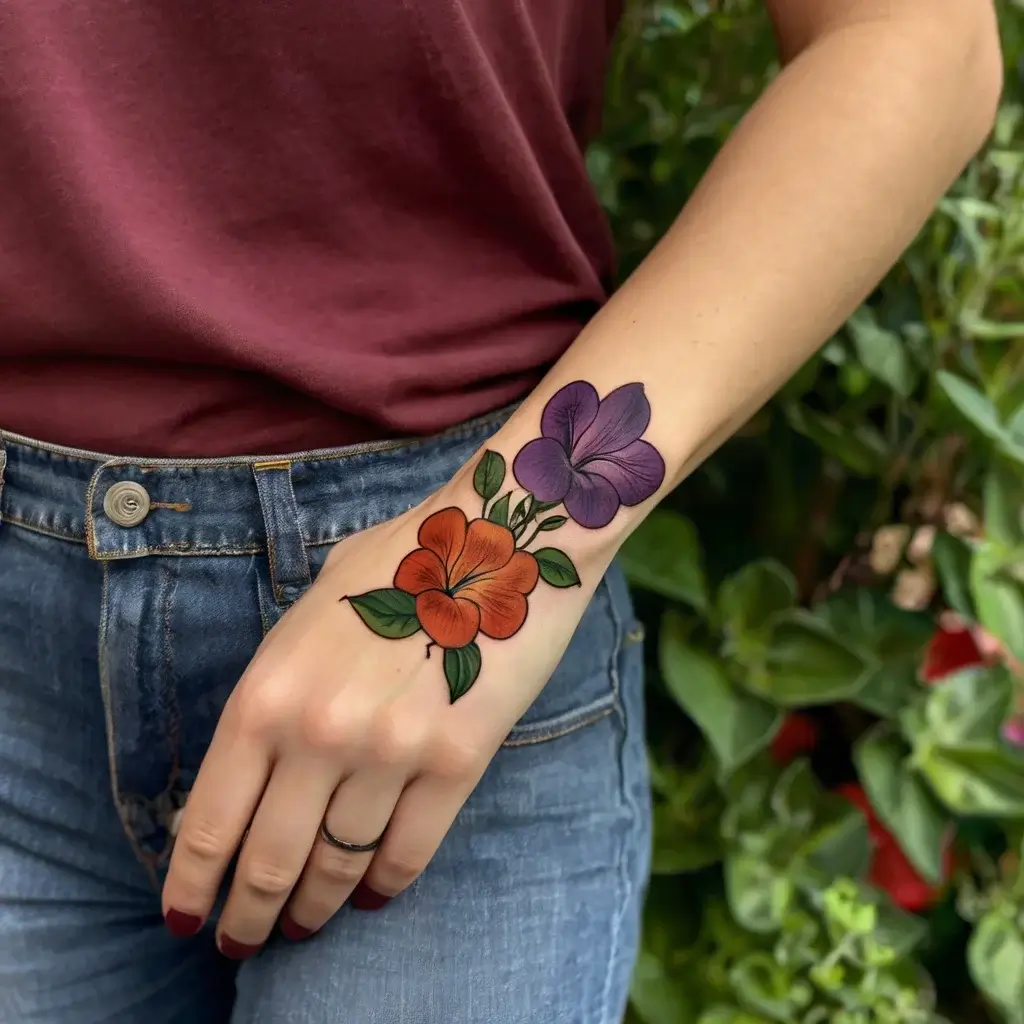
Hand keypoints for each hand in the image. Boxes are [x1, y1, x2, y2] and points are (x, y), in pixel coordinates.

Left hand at [160, 473, 601, 955]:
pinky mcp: (458, 762)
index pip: (210, 821)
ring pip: (338, 867)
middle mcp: (320, 733)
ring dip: (315, 910)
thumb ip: (278, 686)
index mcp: (268, 691)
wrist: (499, 537)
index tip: (185, 917)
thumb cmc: (398, 560)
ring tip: (304, 924)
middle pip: (269, 863)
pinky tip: (370, 894)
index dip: (191, 884)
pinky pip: (409, 853)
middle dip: (249, 917)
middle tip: (242, 941)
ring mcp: (392, 752)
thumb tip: (258, 760)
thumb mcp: (308, 609)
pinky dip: (384, 886)